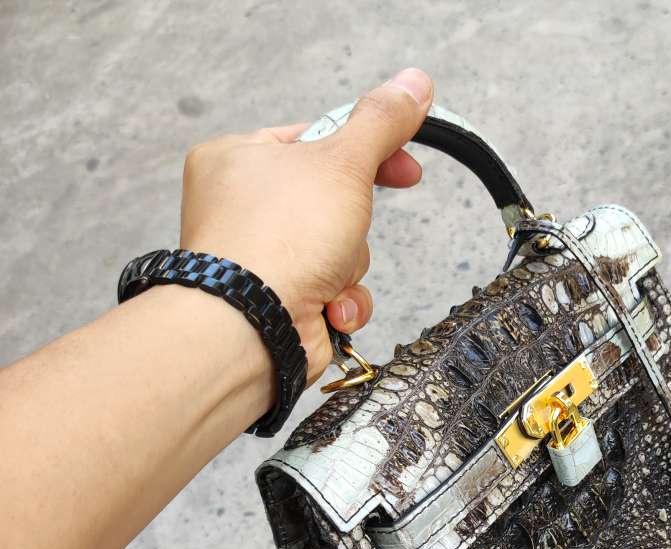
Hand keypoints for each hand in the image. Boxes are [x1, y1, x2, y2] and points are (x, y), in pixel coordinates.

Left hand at [178, 68, 433, 382]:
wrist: (253, 327)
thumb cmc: (278, 240)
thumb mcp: (342, 162)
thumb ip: (381, 123)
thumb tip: (414, 85)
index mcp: (240, 159)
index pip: (316, 140)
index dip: (367, 152)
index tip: (406, 167)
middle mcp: (244, 209)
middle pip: (336, 202)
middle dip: (353, 227)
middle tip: (346, 231)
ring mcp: (262, 260)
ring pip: (343, 251)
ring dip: (350, 268)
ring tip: (326, 276)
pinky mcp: (281, 302)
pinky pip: (336, 292)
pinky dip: (342, 302)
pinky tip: (328, 307)